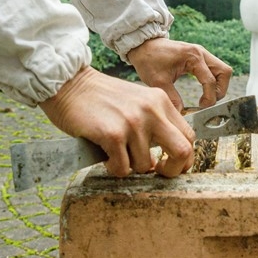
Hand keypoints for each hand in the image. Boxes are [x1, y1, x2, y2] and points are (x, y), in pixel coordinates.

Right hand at [38, 66, 194, 176]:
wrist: (69, 84)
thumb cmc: (100, 98)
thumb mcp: (137, 102)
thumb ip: (154, 123)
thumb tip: (164, 160)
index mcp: (160, 101)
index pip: (188, 135)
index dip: (183, 157)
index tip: (169, 165)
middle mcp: (152, 110)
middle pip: (182, 151)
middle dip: (172, 170)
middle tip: (157, 172)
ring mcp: (133, 122)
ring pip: (145, 165)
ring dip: (130, 166)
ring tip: (116, 153)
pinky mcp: (112, 134)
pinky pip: (122, 168)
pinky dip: (113, 168)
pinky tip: (105, 154)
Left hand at [126, 36, 232, 109]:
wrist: (143, 45)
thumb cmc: (150, 60)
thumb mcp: (158, 82)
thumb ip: (172, 99)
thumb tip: (182, 116)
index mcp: (193, 57)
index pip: (211, 81)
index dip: (209, 98)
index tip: (200, 108)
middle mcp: (201, 53)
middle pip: (225, 72)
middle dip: (220, 90)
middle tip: (208, 102)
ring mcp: (202, 53)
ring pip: (222, 70)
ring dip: (219, 86)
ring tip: (206, 98)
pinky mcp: (199, 56)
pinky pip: (214, 69)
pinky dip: (213, 81)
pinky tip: (202, 91)